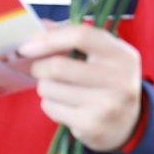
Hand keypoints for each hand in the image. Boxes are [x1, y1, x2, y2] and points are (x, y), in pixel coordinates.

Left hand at [18, 21, 144, 152]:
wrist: (128, 122)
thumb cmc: (105, 79)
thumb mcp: (101, 54)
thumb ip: (71, 35)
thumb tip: (37, 27)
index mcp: (122, 55)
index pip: (81, 36)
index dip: (49, 38)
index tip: (26, 46)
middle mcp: (119, 80)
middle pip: (57, 67)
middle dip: (39, 67)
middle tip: (38, 69)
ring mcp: (107, 105)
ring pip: (49, 88)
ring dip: (44, 86)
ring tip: (58, 88)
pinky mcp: (92, 125)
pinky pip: (50, 107)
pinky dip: (49, 104)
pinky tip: (65, 105)